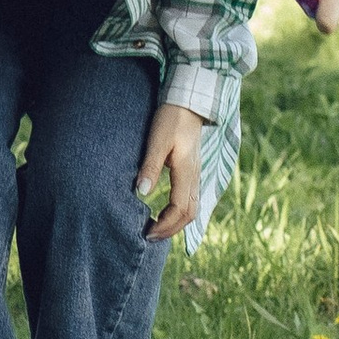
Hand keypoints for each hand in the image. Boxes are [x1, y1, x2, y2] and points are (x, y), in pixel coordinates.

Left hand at [137, 100, 203, 243]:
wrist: (188, 102)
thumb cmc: (171, 119)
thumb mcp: (157, 141)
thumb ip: (151, 166)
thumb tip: (142, 192)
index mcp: (187, 172)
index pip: (180, 210)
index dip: (165, 225)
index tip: (147, 232)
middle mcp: (195, 177)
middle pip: (189, 214)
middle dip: (171, 229)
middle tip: (149, 236)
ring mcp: (196, 174)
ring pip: (192, 208)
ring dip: (176, 222)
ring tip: (156, 228)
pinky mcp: (193, 170)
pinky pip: (191, 199)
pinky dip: (179, 212)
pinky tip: (165, 212)